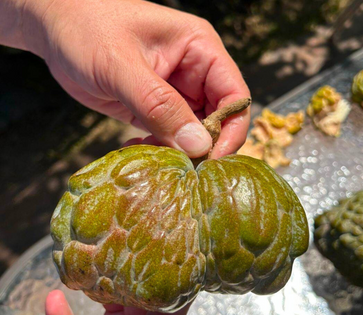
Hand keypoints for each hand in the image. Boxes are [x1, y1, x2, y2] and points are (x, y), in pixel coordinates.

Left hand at [19, 0, 250, 158]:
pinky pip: (169, 138)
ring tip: (150, 155)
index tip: (210, 159)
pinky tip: (135, 148)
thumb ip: (160, 105)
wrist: (54, 28)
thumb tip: (197, 145)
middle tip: (178, 166)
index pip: (235, 97)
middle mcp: (195, 74)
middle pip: (218, 121)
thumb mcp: (122, 65)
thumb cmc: (86, 28)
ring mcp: (176, 94)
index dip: (230, 131)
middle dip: (201, 147)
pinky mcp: (157, 110)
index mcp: (200, 50)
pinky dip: (158, 149)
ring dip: (177, 152)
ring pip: (193, 135)